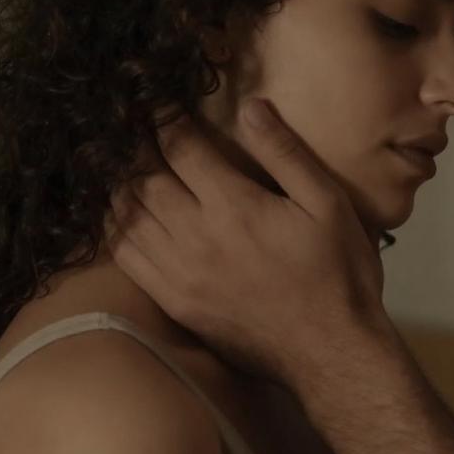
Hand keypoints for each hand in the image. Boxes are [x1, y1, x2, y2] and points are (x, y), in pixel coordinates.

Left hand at [105, 100, 386, 385]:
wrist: (332, 353)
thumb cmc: (339, 271)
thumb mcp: (328, 203)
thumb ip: (286, 154)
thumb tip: (251, 107)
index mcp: (233, 204)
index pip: (181, 148)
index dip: (163, 118)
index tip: (152, 100)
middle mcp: (195, 235)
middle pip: (145, 178)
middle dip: (134, 146)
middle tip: (125, 125)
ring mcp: (180, 274)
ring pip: (128, 218)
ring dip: (118, 185)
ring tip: (114, 163)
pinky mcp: (175, 304)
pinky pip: (128, 260)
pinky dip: (114, 231)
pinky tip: (114, 217)